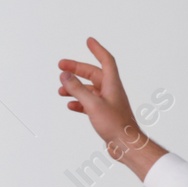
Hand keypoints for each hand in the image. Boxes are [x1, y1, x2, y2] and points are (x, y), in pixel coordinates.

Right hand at [57, 38, 166, 180]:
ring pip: (89, 90)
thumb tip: (65, 75)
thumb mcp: (92, 104)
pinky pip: (89, 103)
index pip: (106, 60)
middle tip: (61, 66)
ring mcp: (108, 103)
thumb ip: (77, 88)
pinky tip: (70, 105)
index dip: (97, 50)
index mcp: (112, 84)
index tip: (89, 41)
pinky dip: (79, 102)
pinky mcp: (104, 114)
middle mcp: (111, 91)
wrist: (126, 145)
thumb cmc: (115, 125)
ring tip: (61, 89)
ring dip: (75, 88)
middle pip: (93, 74)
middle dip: (77, 69)